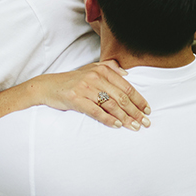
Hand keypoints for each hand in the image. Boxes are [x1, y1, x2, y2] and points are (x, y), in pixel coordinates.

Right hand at [36, 60, 150, 129]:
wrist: (48, 86)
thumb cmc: (73, 80)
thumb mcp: (91, 69)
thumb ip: (110, 69)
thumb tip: (127, 74)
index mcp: (103, 70)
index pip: (126, 87)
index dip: (139, 100)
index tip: (147, 110)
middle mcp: (96, 77)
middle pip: (121, 97)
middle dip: (135, 111)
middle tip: (145, 122)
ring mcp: (86, 87)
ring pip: (111, 105)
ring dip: (125, 117)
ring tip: (134, 126)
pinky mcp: (76, 98)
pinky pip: (96, 111)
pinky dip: (108, 119)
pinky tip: (116, 125)